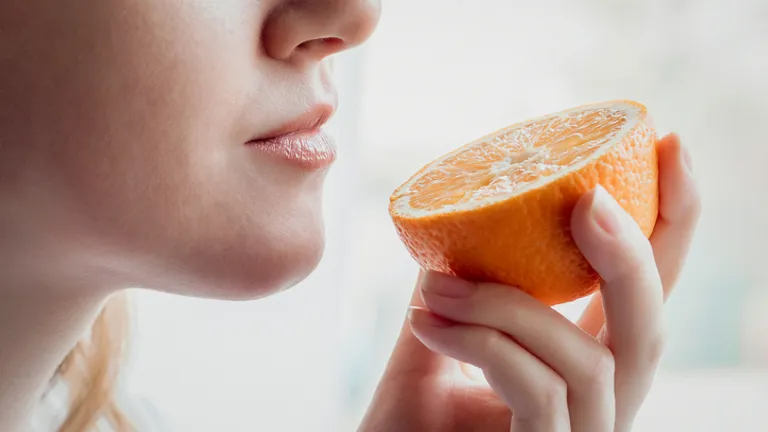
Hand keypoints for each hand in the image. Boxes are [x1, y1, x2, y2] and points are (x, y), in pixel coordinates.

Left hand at [359, 134, 700, 431]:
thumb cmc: (406, 426)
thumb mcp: (434, 340)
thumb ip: (457, 287)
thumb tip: (457, 217)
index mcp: (579, 370)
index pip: (643, 297)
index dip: (670, 225)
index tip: (670, 146)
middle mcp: (594, 406)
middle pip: (650, 330)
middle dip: (631, 254)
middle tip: (588, 197)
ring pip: (588, 360)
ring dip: (509, 304)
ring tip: (437, 285)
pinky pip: (538, 390)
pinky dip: (483, 343)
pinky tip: (426, 322)